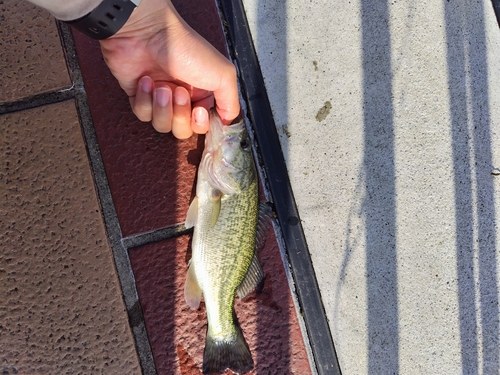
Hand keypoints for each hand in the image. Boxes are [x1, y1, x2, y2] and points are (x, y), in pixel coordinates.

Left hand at [98, 0, 239, 138]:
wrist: (147, 34)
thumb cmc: (186, 49)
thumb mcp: (223, 74)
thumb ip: (231, 104)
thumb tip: (228, 123)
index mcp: (203, 94)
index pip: (204, 126)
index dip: (200, 124)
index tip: (198, 110)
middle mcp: (183, 99)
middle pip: (183, 130)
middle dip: (180, 115)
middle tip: (179, 92)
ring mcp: (161, 100)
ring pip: (162, 125)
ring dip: (162, 107)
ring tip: (161, 85)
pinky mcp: (140, 97)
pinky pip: (143, 115)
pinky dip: (144, 100)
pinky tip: (146, 81)